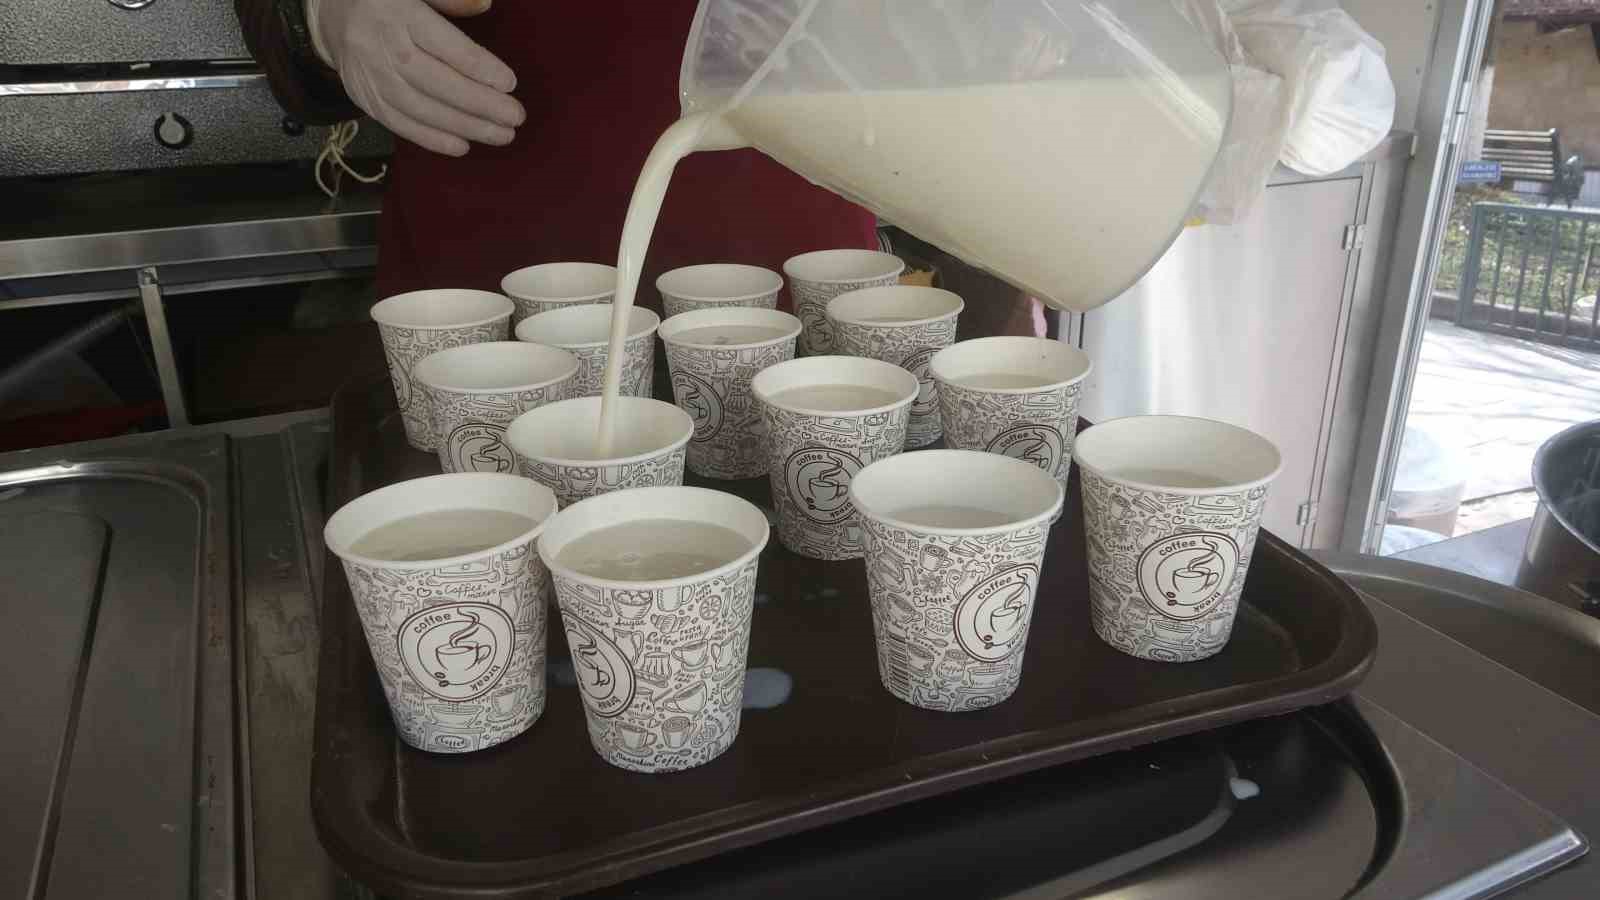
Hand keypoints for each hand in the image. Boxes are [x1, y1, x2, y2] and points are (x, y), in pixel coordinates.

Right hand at [307, 0, 524, 155]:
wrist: (330, 13)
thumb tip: (485, 5)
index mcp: (398, 11)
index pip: (445, 45)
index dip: (479, 66)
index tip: (509, 83)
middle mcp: (382, 46)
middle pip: (436, 82)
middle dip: (480, 104)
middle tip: (515, 117)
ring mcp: (370, 75)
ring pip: (420, 108)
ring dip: (464, 127)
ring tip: (500, 135)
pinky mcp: (363, 97)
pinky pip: (399, 124)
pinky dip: (431, 139)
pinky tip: (462, 146)